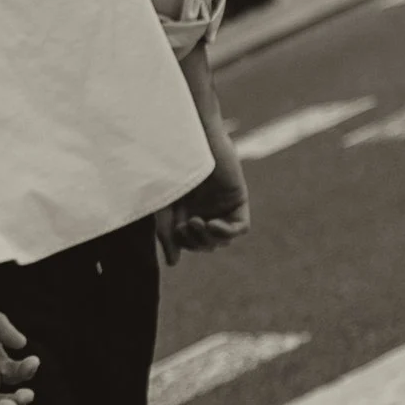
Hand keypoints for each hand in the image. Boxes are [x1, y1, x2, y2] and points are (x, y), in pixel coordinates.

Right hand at [158, 143, 248, 264]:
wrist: (190, 141)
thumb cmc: (172, 169)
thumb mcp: (164, 206)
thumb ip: (168, 235)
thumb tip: (174, 264)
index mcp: (189, 212)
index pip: (192, 244)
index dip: (185, 244)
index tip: (177, 228)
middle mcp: (208, 211)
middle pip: (208, 245)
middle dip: (197, 241)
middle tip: (189, 223)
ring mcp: (224, 206)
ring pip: (223, 240)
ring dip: (210, 238)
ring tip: (199, 222)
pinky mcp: (238, 199)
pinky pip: (240, 228)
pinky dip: (227, 232)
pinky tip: (213, 225)